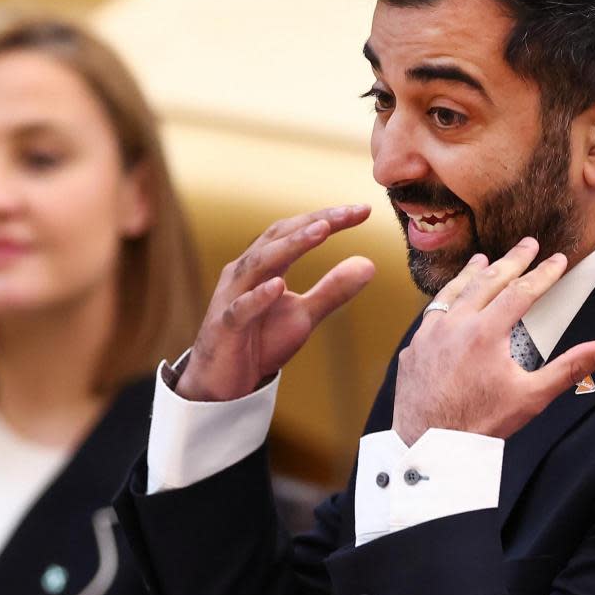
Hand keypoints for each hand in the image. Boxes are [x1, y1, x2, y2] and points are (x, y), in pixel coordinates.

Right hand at [176, 204, 375, 401]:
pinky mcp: (225, 326)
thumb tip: (369, 264)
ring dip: (289, 246)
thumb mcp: (304, 315)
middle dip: (314, 222)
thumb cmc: (261, 341)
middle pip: (278, 237)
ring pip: (258, 263)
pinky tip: (278, 286)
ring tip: (320, 231)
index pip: (295, 231)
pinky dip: (258, 296)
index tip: (363, 210)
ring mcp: (231, 297)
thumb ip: (333, 289)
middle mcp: (245, 272)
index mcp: (264, 265)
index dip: (327, 218)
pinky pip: (241, 308)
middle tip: (347, 213)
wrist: (224, 384)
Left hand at [392, 237, 594, 445]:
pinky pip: (430, 316)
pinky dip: (445, 302)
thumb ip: (571, 368)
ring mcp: (429, 334)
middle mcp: (456, 324)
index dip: (543, 273)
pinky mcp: (413, 349)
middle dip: (512, 260)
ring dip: (472, 273)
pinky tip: (449, 302)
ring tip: (484, 259)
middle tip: (528, 245)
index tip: (558, 259)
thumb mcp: (532, 396)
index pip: (521, 291)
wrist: (431, 446)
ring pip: (453, 293)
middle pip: (487, 281)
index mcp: (487, 332)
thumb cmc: (481, 424)